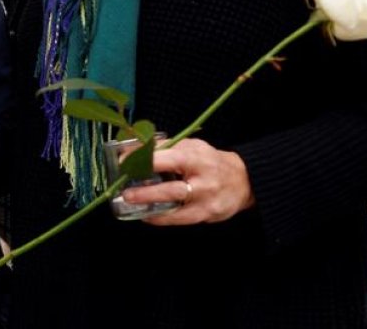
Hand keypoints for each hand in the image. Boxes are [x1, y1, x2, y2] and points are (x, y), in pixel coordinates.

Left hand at [119, 138, 254, 225]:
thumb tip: (132, 148)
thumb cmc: (210, 161)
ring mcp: (205, 200)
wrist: (243, 180)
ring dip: (149, 206)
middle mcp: (203, 180)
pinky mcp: (206, 214)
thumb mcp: (191, 146)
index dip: (143, 160)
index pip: (168, 158)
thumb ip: (164, 147)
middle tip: (125, 192)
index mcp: (197, 158)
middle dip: (145, 192)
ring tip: (130, 203)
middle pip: (171, 189)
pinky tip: (147, 215)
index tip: (123, 162)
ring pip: (174, 207)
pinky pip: (179, 219)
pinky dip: (161, 218)